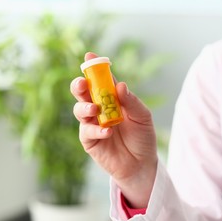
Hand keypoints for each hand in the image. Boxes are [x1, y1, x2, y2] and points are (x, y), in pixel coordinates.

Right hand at [71, 52, 157, 207]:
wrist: (142, 164)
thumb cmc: (142, 138)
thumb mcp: (142, 117)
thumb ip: (131, 102)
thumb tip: (120, 85)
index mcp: (111, 99)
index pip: (100, 80)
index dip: (94, 68)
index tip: (89, 56)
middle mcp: (99, 109)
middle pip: (83, 93)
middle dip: (79, 85)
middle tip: (82, 83)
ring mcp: (92, 124)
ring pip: (79, 110)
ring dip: (85, 107)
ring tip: (95, 109)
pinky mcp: (89, 140)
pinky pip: (86, 131)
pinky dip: (96, 130)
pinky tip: (107, 132)